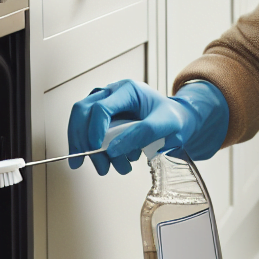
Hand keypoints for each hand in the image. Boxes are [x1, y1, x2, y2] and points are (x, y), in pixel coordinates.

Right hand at [67, 79, 228, 174]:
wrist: (177, 120)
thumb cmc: (172, 118)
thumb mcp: (164, 125)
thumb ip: (141, 134)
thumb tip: (112, 149)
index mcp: (128, 90)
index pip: (101, 108)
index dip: (95, 130)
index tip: (97, 150)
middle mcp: (111, 93)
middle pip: (83, 113)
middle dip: (84, 142)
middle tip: (99, 166)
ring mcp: (104, 104)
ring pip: (82, 124)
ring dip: (90, 150)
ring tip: (110, 168)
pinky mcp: (102, 118)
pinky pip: (88, 133)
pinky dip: (93, 150)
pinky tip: (108, 162)